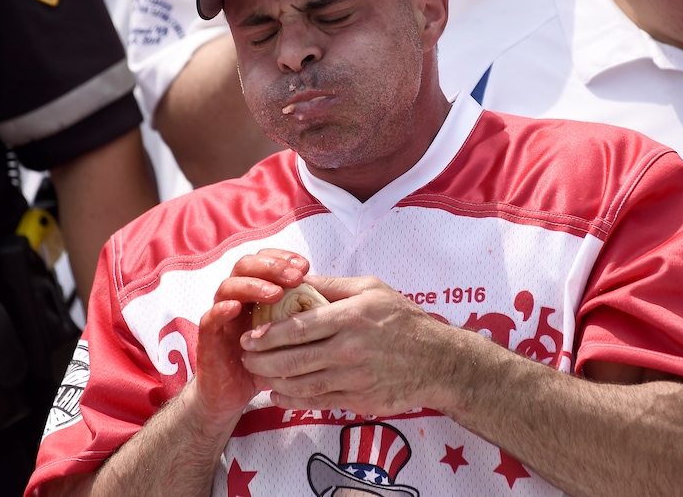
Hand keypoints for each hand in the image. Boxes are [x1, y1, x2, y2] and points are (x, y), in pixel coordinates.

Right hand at [192, 249, 309, 426]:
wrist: (231, 395)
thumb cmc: (265, 362)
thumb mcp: (289, 336)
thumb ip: (303, 315)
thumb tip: (334, 298)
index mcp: (255, 292)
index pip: (264, 260)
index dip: (283, 258)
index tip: (304, 266)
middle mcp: (236, 298)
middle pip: (246, 265)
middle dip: (271, 267)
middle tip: (295, 277)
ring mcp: (220, 316)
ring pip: (228, 286)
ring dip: (252, 286)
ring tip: (275, 294)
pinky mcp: (208, 338)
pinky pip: (210, 317)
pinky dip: (222, 309)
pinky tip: (236, 308)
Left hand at [240, 273, 450, 415]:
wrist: (437, 361)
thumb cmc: (404, 320)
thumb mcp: (372, 289)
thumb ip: (332, 286)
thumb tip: (297, 279)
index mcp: (350, 318)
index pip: (298, 328)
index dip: (268, 334)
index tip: (249, 336)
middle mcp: (348, 349)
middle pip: (293, 359)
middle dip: (262, 360)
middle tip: (245, 357)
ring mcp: (352, 378)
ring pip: (301, 383)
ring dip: (274, 381)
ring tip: (258, 374)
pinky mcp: (358, 400)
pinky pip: (317, 402)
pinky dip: (294, 400)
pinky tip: (279, 396)